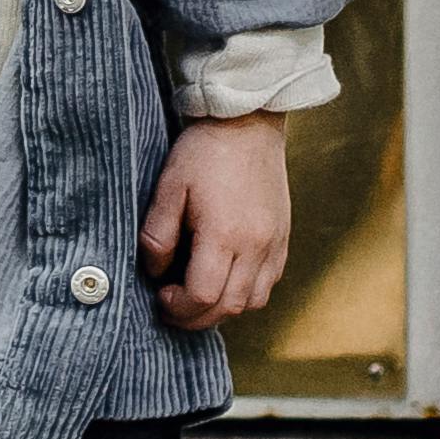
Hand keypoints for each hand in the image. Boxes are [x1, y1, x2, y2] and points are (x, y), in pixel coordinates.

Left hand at [139, 112, 292, 330]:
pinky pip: (269, 283)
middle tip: (172, 307)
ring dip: (223, 308)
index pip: (203, 297)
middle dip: (197, 317)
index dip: (178, 307)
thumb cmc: (204, 151)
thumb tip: (156, 271)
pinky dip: (246, 292)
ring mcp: (274, 243)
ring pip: (253, 302)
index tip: (160, 296)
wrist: (247, 121)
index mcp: (224, 234)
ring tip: (198, 296)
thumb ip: (158, 234)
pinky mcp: (283, 236)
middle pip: (230, 307)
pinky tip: (225, 278)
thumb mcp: (169, 187)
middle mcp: (256, 245)